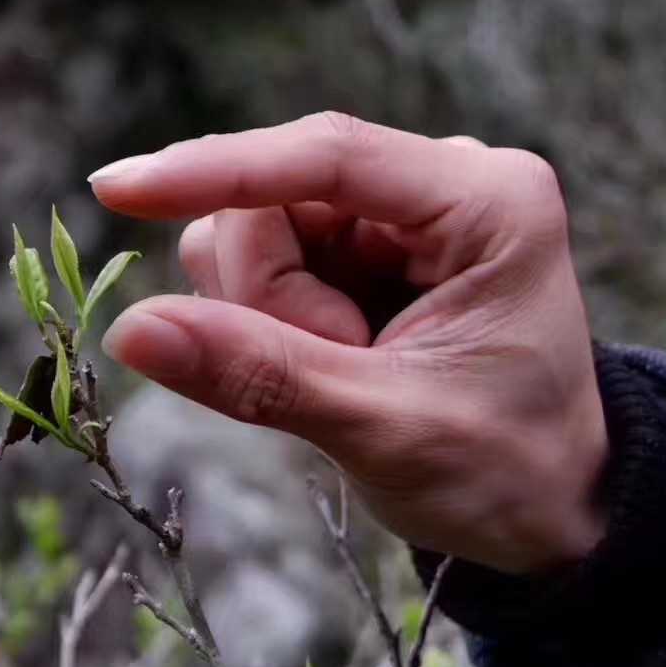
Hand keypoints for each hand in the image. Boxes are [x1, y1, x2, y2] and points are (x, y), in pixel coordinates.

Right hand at [91, 112, 607, 573]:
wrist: (548, 509)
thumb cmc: (503, 470)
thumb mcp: (387, 428)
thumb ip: (262, 376)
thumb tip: (132, 328)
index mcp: (486, 202)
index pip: (326, 157)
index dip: (216, 169)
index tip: (116, 188)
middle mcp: (441, 186)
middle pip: (273, 200)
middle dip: (271, 298)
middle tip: (339, 370)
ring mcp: (397, 218)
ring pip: (254, 229)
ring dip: (266, 314)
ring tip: (348, 374)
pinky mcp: (363, 252)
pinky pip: (262, 264)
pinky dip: (267, 321)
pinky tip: (328, 362)